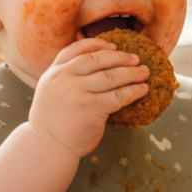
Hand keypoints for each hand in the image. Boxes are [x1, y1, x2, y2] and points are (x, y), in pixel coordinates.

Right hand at [28, 39, 149, 158]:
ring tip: (144, 72)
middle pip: (97, 59)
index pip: (76, 49)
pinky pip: (118, 96)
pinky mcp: (91, 108)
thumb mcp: (51, 91)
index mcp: (53, 72)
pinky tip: (142, 90)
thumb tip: (99, 67)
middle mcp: (64, 78)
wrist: (46, 147)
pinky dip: (133, 91)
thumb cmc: (53, 122)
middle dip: (119, 57)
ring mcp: (77, 92)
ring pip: (111, 76)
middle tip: (135, 59)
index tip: (113, 46)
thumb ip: (67, 78)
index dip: (97, 44)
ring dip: (132, 73)